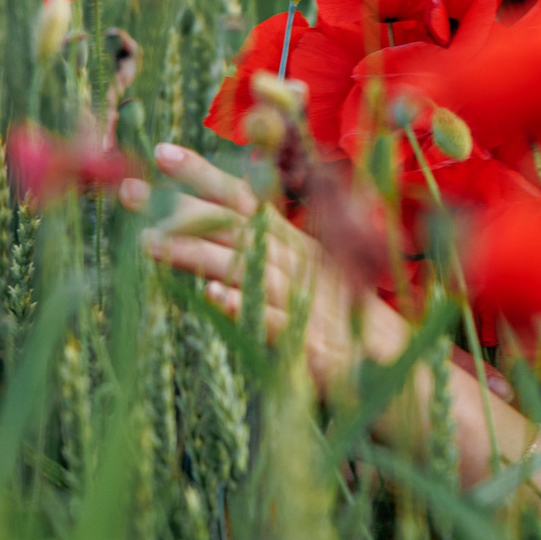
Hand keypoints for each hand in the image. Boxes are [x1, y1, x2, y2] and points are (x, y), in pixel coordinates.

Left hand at [127, 143, 409, 394]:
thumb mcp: (316, 296)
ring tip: (148, 243)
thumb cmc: (357, 340)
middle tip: (127, 191)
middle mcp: (304, 268)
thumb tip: (213, 272)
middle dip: (181, 205)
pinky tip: (211, 293)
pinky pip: (274, 323)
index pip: (247, 202)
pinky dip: (243, 306)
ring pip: (246, 269)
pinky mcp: (317, 350)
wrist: (412, 386)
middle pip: (238, 227)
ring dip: (197, 253)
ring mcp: (310, 306)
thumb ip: (274, 274)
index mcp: (303, 250)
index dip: (205, 176)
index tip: (161, 153)